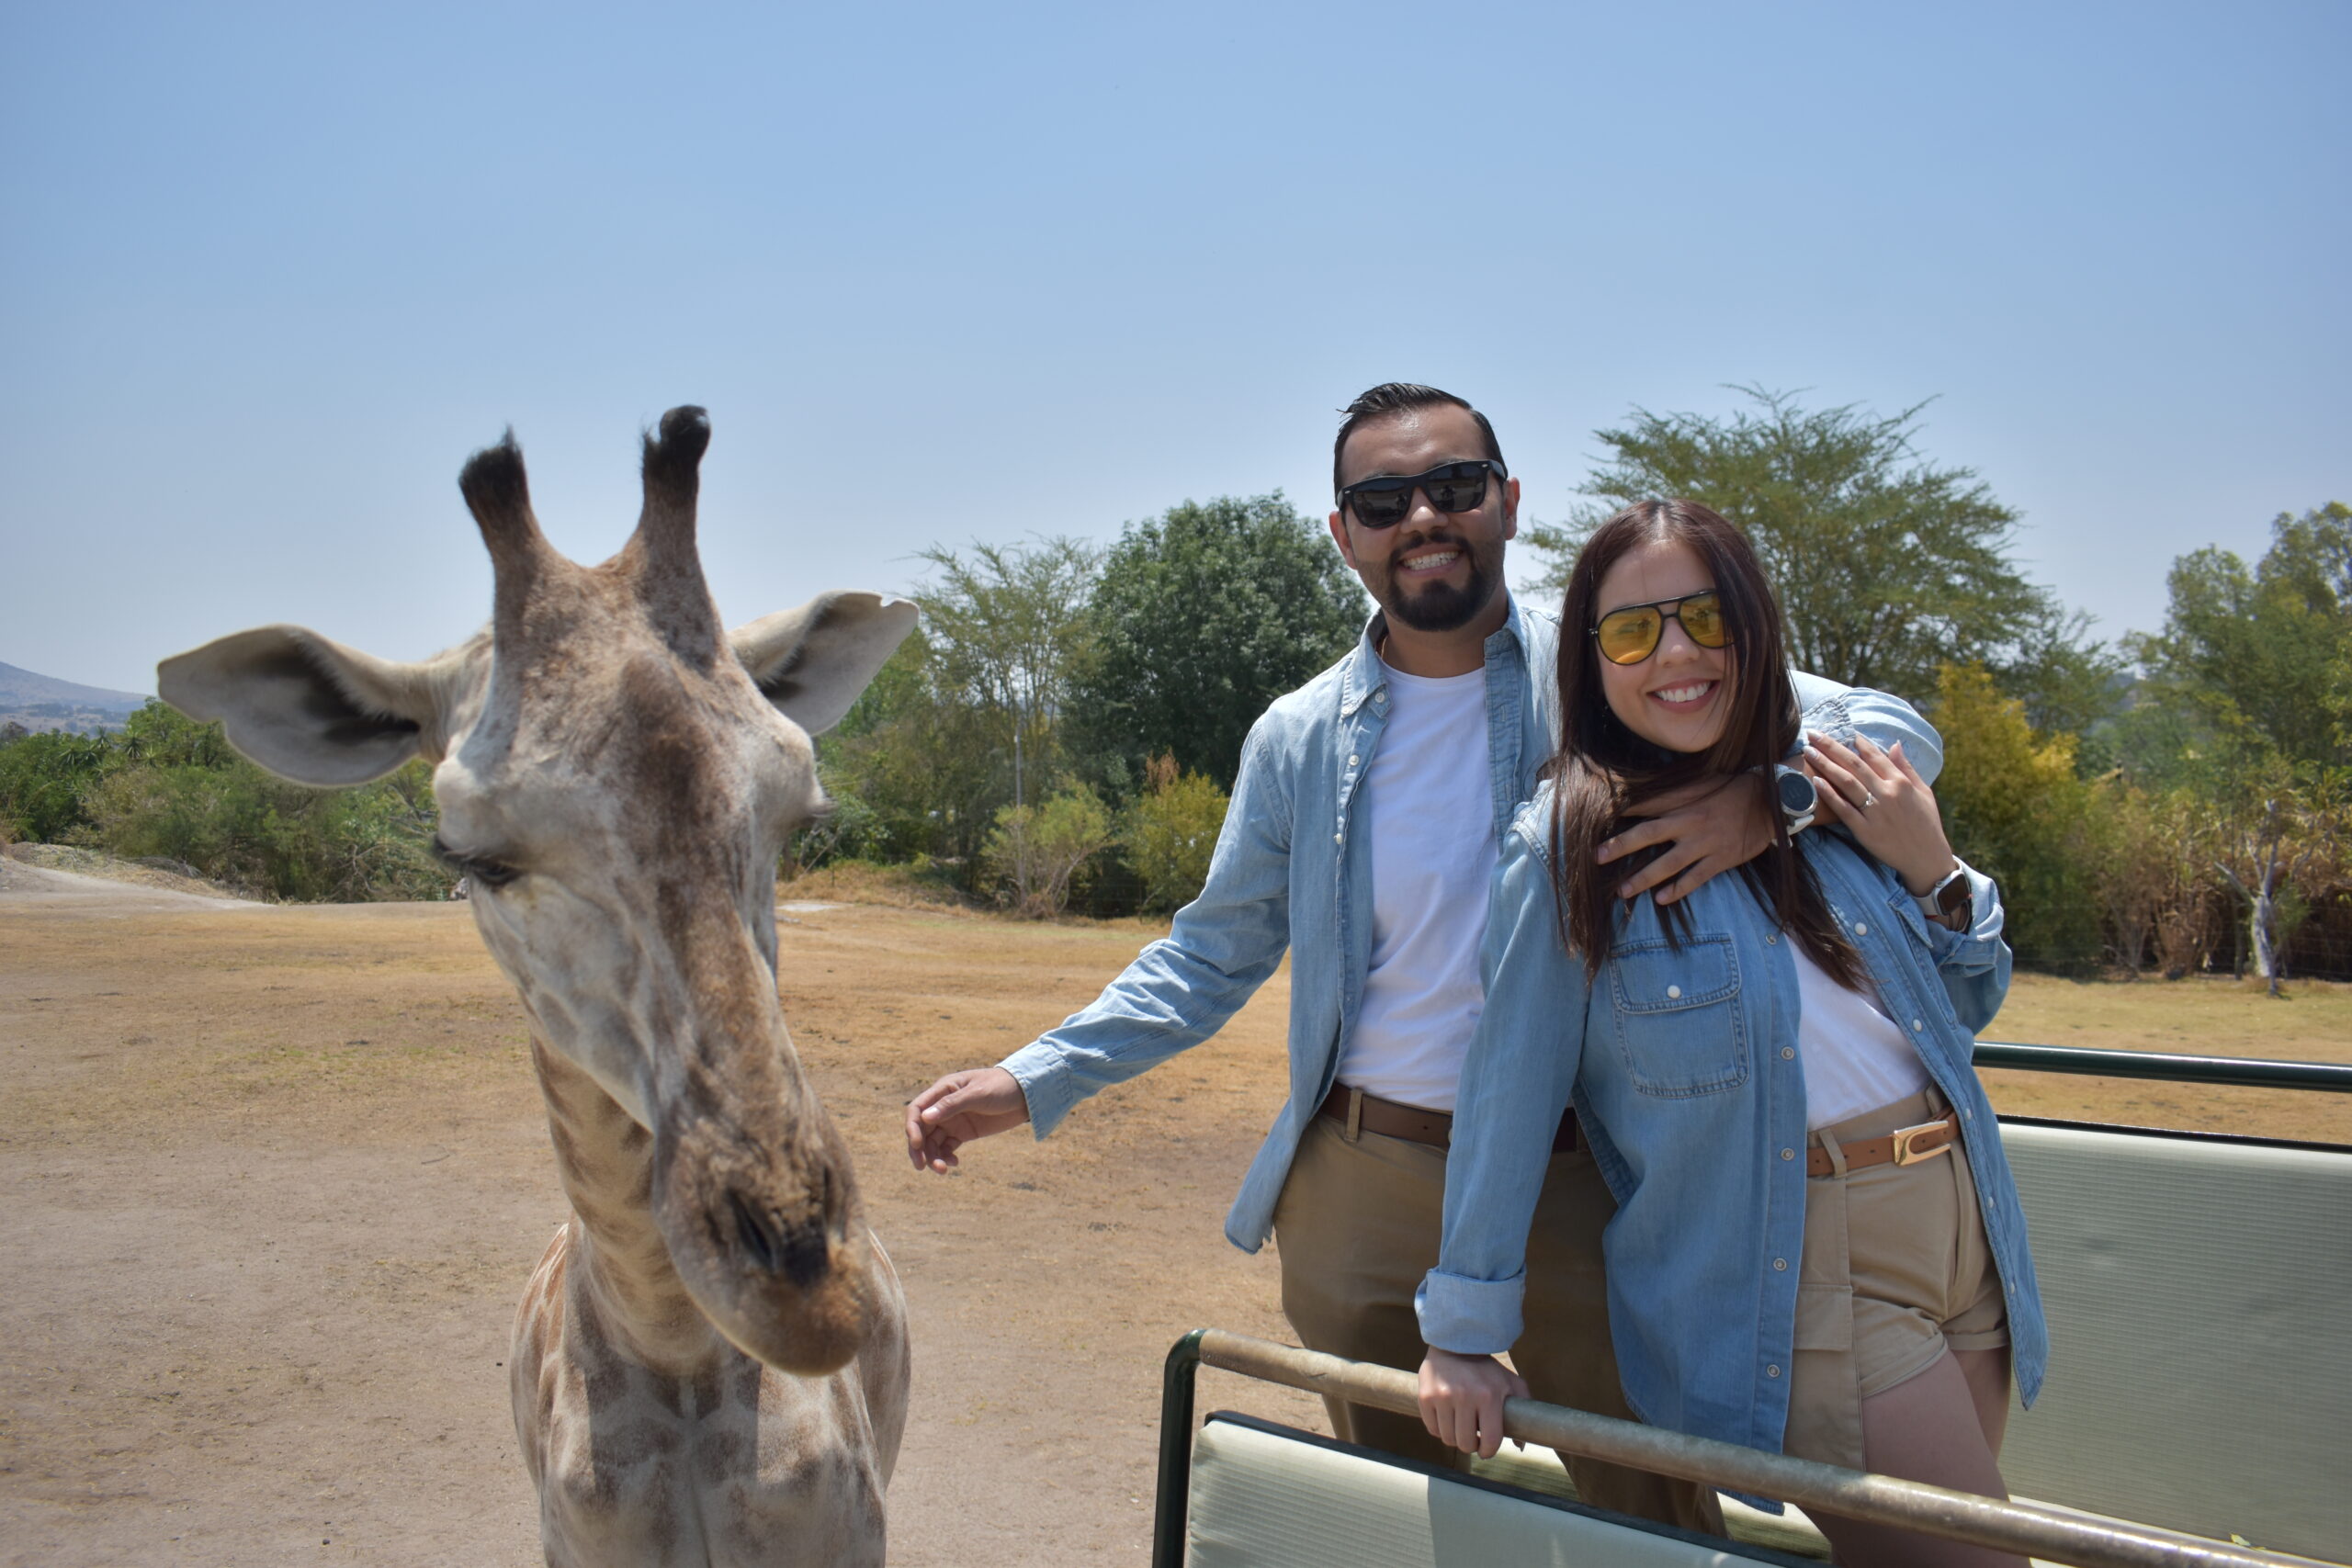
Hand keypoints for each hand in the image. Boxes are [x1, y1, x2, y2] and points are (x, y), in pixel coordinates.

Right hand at [905, 1067, 1029, 1173]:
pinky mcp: (963, 1133)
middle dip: (919, 1149)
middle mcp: (943, 1106)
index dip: (912, 1127)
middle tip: (921, 1167)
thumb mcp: (978, 1094)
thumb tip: (925, 1117)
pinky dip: (945, 1157)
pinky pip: (947, 1147)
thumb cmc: (1001, 1087)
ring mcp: (953, 1120)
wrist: (1026, 1095)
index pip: (917, 1109)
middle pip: (921, 1129)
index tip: (917, 1145)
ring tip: (943, 1170)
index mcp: (942, 1090)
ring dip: (933, 1157)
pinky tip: (953, 1163)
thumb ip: (952, 1105)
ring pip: (933, 1142)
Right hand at [1418, 1348, 1527, 1459]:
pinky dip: (1440, 1429)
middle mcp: (1465, 1397)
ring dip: (1455, 1437)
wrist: (1455, 1343)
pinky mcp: (1426, 1397)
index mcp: (1489, 1396)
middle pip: (1466, 1444)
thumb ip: (1523, 1410)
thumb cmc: (1486, 1368)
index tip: (1486, 1450)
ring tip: (1460, 1426)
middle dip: (1471, 1445)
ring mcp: (1442, 1397)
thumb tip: (1520, 1445)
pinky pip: (1432, 1429)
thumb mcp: (1510, 1383)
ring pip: (1448, 1439)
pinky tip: (1447, 1419)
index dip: (1489, 1451)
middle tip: (1473, 1437)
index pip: (1490, 1440)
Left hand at [1597, 773, 1772, 904]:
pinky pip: (1696, 877)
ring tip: (1623, 890)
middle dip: (1621, 846)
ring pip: (1669, 863)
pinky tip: (1661, 899)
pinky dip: (1678, 889)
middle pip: (1649, 834)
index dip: (1620, 811)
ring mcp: (1705, 843)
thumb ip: (1672, 792)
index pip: (1645, 806)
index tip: (1597, 818)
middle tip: (1597, 857)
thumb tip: (1639, 796)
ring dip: (1644, 877)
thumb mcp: (1700, 782)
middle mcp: (1690, 822)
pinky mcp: (1721, 860)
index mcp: (1684, 800)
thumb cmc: (1730, 789)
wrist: (1770, 802)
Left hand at [1803, 733, 1956, 894]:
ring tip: (1808, 752)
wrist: (1927, 858)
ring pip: (1846, 782)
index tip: (1842, 732)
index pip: (1875, 756)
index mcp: (1901, 783)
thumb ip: (1907, 768)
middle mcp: (1887, 794)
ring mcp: (1875, 813)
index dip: (1857, 743)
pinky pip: (1844, 809)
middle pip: (1855, 765)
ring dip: (1825, 764)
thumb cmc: (1927, 824)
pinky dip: (1829, 794)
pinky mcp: (1866, 831)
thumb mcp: (1924, 792)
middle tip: (1813, 734)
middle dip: (1832, 747)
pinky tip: (1815, 781)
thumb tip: (1895, 744)